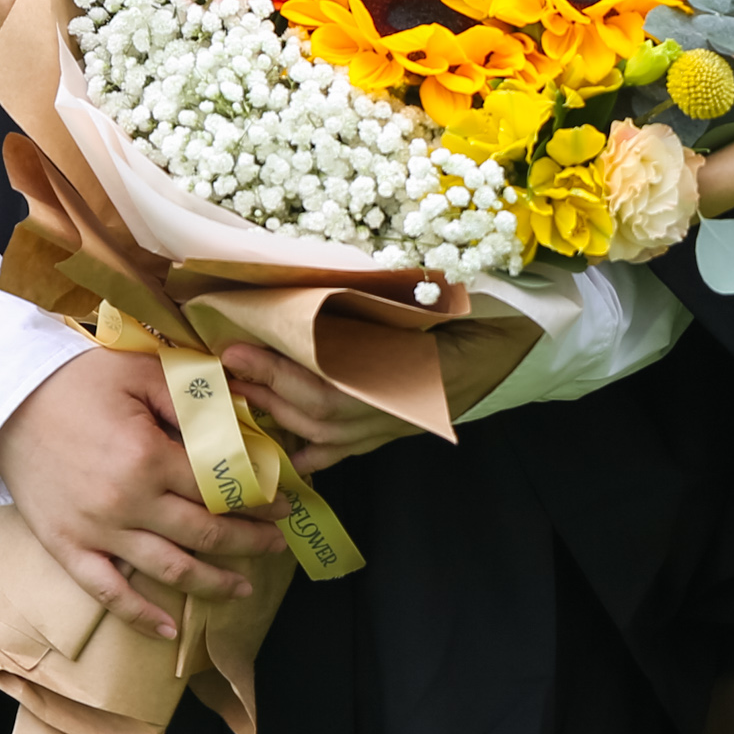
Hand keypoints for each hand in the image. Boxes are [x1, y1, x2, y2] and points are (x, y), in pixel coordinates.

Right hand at [0, 349, 283, 642]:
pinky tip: (171, 629)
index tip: (284, 502)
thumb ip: (191, 395)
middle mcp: (127, 502)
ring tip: (244, 586)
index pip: (221, 488)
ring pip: (169, 571)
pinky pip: (109, 593)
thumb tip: (241, 412)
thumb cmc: (73, 379)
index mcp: (148, 456)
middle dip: (250, 541)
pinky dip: (141, 617)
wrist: (2, 402)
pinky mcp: (67, 549)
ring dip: (214, 583)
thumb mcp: (138, 370)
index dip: (260, 498)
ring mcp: (96, 531)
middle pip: (205, 534)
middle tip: (277, 541)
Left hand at [220, 326, 522, 474]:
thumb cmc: (462, 311)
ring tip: (245, 391)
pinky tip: (287, 451)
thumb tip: (306, 283)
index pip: (326, 385)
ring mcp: (395, 422)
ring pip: (330, 435)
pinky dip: (315, 451)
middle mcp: (396, 405)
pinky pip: (348, 449)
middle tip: (229, 365)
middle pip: (319, 413)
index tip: (238, 348)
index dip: (278, 371)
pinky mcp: (395, 429)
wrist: (505, 343)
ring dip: (282, 416)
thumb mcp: (421, 297)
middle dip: (269, 391)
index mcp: (403, 371)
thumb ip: (371, 298)